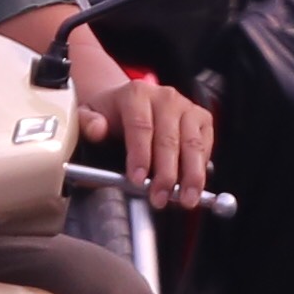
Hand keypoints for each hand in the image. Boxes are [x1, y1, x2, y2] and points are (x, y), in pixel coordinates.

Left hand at [97, 69, 217, 208]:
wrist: (129, 102)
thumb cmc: (111, 113)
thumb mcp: (90, 114)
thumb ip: (88, 122)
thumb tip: (97, 129)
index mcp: (137, 94)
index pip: (141, 127)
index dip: (140, 155)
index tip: (137, 180)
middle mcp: (166, 97)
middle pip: (169, 139)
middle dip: (165, 174)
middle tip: (159, 198)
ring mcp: (187, 107)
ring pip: (192, 144)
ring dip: (190, 175)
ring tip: (185, 199)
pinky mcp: (202, 118)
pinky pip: (206, 145)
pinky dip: (201, 167)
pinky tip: (194, 185)